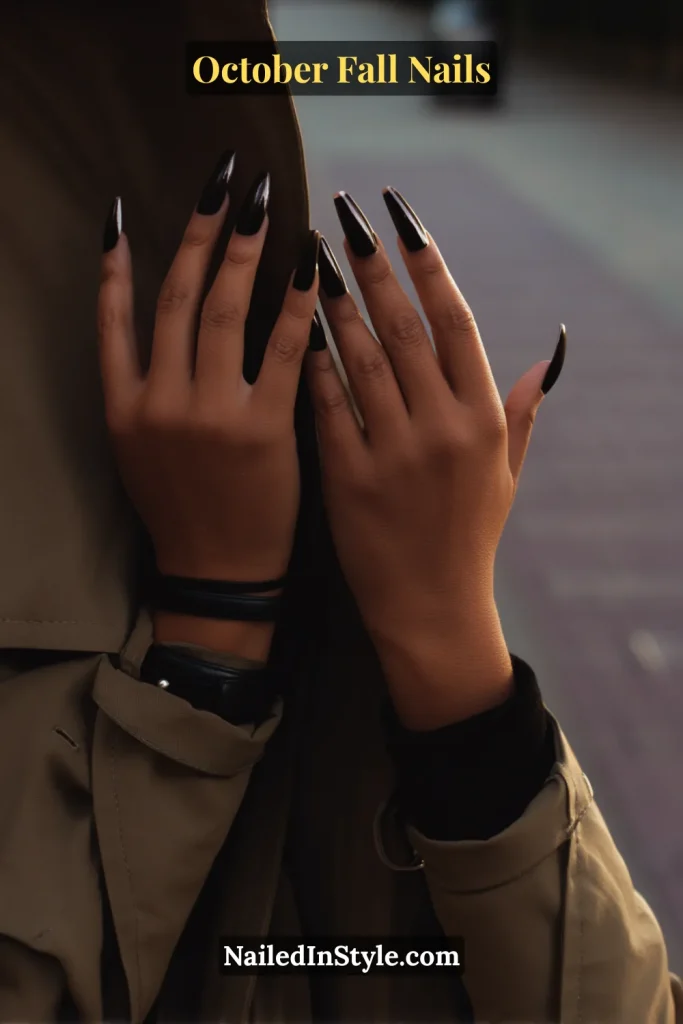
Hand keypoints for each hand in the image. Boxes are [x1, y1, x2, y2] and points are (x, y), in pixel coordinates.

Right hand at [97, 160, 320, 656]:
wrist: (217, 571)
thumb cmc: (184, 507)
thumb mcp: (139, 445)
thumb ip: (141, 380)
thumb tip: (153, 308)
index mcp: (124, 404)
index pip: (118, 313)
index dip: (125, 256)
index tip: (136, 204)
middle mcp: (158, 401)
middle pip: (180, 297)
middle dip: (204, 232)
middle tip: (228, 179)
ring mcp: (208, 415)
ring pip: (223, 313)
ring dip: (244, 251)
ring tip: (264, 204)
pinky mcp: (261, 430)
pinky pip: (279, 352)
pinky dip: (293, 305)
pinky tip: (309, 265)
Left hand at [308, 189, 564, 727]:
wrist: (430, 609)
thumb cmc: (468, 537)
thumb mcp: (506, 475)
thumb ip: (521, 412)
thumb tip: (547, 354)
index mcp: (482, 419)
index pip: (454, 320)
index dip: (426, 261)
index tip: (401, 215)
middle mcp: (441, 428)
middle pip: (402, 325)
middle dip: (371, 263)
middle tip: (344, 214)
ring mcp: (392, 453)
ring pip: (358, 357)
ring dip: (334, 300)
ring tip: (312, 255)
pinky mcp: (347, 478)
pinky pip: (325, 405)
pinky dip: (311, 362)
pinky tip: (292, 325)